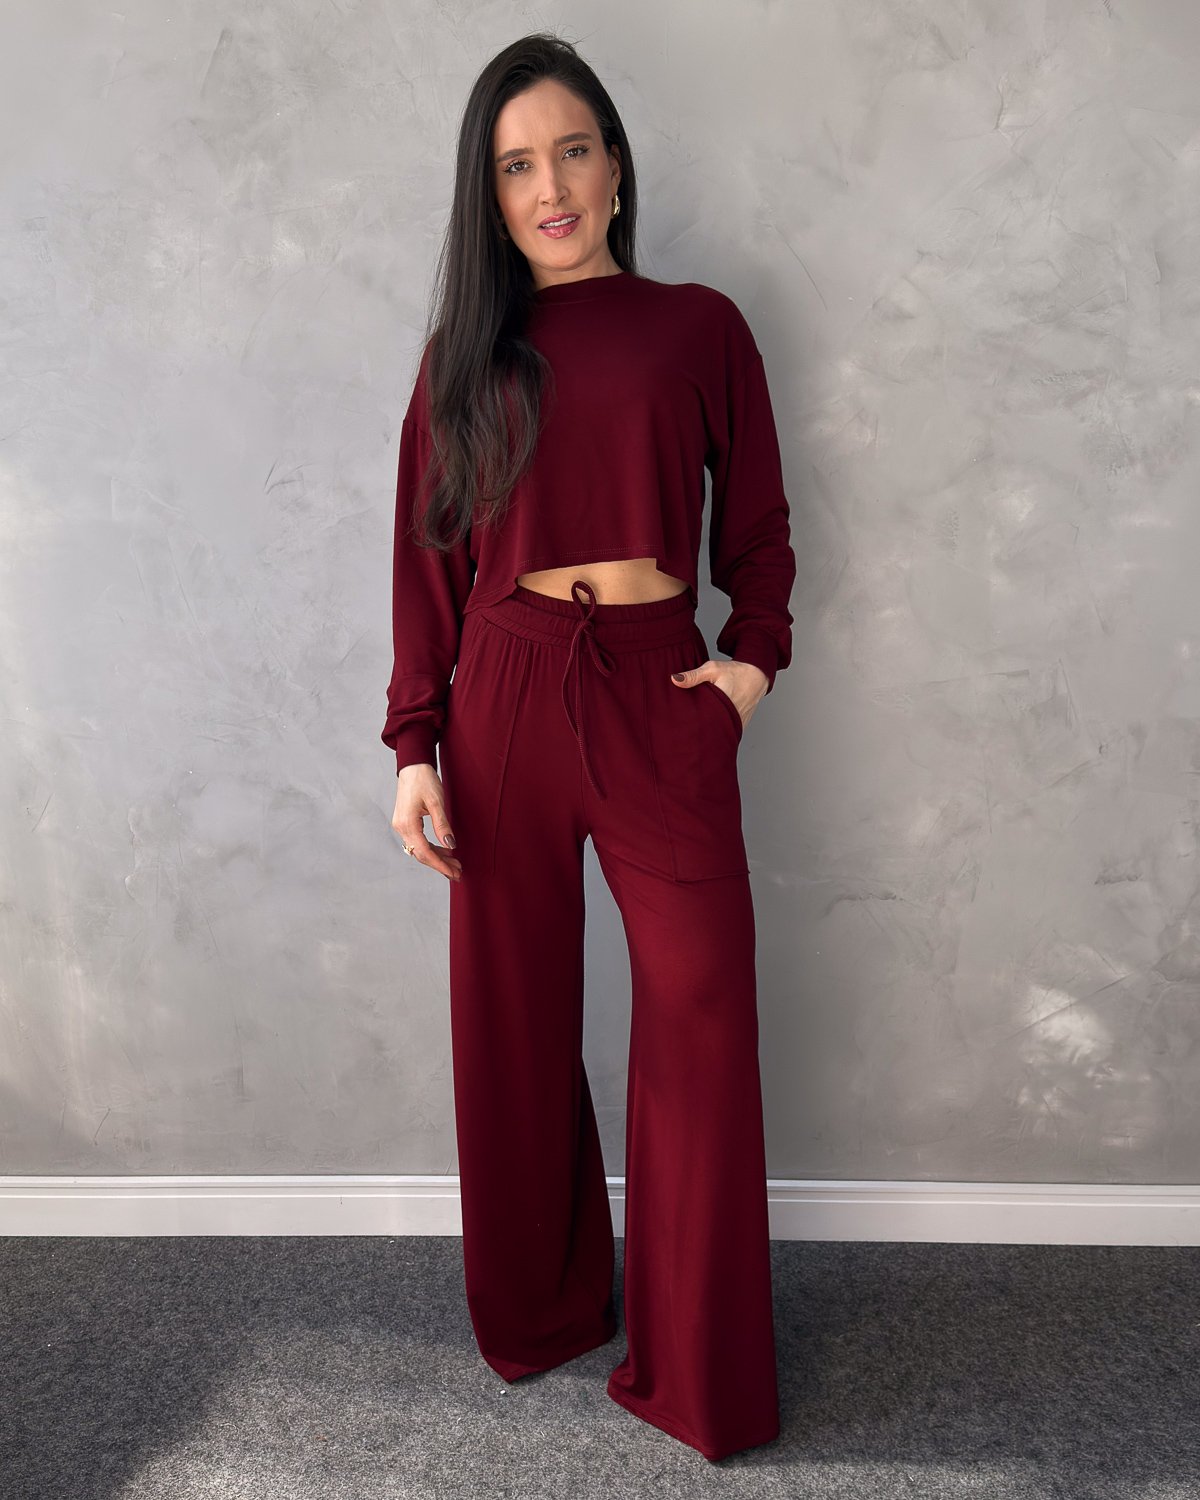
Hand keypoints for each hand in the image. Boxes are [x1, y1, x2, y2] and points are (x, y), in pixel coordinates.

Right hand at [392, 762, 462, 880]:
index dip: (440, 865)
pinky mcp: (405, 823)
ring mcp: (401, 825)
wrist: (413, 766)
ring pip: (419, 849)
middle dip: (440, 864)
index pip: (425, 852)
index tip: (454, 872)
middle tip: (458, 872)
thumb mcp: (437, 802)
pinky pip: (418, 841)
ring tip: (454, 863)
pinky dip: (431, 848)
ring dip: (437, 857)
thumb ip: (442, 825)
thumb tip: (450, 845)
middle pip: (421, 854)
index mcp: (407, 824)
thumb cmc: (424, 780)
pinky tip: (444, 850)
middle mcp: (401, 828)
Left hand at [669, 658, 768, 731]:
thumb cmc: (734, 671)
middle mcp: (730, 716)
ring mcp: (737, 722)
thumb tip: (674, 680)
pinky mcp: (740, 725)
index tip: (680, 725)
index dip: (690, 724)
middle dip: (697, 731)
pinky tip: (709, 731)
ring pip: (718, 732)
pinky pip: (727, 731)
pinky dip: (718, 731)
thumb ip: (693, 676)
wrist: (757, 675)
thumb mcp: (712, 669)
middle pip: (709, 729)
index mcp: (721, 703)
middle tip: (683, 732)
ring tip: (694, 736)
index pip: (702, 719)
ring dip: (708, 732)